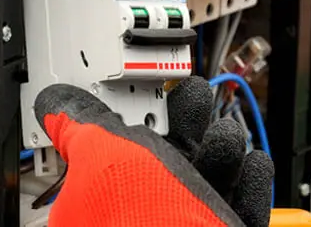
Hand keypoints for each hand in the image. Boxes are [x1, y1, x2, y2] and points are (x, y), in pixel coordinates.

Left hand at [34, 77, 272, 226]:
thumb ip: (81, 125)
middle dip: (186, 124)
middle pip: (170, 161)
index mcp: (107, 200)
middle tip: (193, 97)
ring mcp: (190, 224)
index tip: (139, 96)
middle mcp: (146, 215)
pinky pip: (244, 205)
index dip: (127, 120)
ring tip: (224, 135)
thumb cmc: (139, 216)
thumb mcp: (98, 153)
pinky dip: (251, 182)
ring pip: (211, 180)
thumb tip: (57, 104)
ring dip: (223, 150)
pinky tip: (252, 162)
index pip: (113, 154)